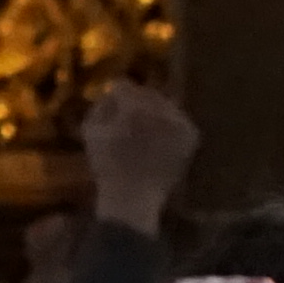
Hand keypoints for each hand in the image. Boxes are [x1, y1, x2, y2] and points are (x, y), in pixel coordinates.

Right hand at [76, 76, 200, 236]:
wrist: (134, 196)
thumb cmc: (107, 166)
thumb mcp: (91, 131)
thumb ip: (100, 105)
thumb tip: (110, 92)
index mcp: (134, 107)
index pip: (123, 85)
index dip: (114, 96)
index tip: (112, 107)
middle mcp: (161, 109)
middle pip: (147, 92)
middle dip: (136, 101)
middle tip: (129, 117)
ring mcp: (180, 121)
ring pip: (165, 104)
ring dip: (154, 112)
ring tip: (145, 130)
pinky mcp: (192, 135)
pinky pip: (178, 119)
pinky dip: (169, 125)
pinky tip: (159, 140)